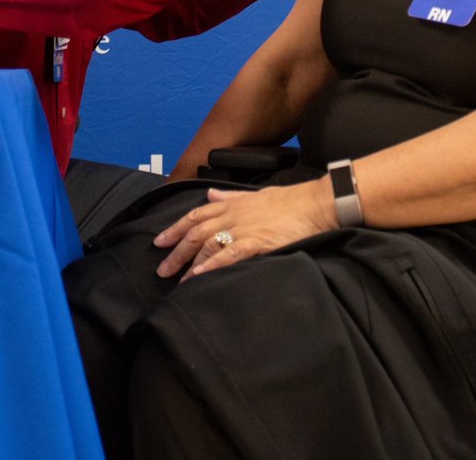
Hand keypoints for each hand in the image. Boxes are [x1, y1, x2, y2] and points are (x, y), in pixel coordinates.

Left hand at [153, 181, 336, 280]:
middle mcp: (233, 215)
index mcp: (233, 204)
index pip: (196, 215)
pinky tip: (200, 276)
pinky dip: (212, 265)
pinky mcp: (257, 242)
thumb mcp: (256, 194)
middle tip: (162, 269)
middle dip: (176, 251)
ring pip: (208, 245)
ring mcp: (244, 228)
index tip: (160, 242)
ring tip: (179, 281)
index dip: (176, 228)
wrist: (314, 204)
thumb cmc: (289, 201)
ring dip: (190, 263)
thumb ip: (230, 197)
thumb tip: (210, 195)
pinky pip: (229, 254)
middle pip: (196, 232)